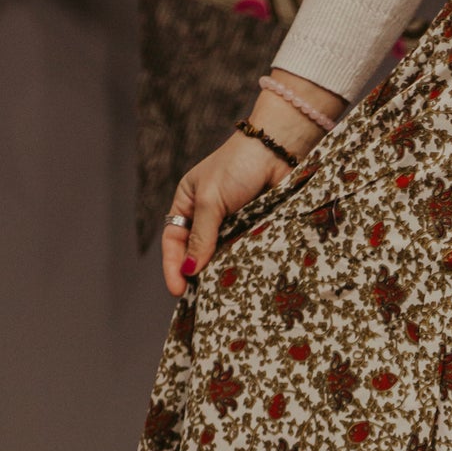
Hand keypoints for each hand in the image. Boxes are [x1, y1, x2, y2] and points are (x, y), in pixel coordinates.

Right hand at [160, 69, 345, 295]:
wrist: (278, 149)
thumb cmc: (238, 166)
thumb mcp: (212, 200)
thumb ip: (202, 236)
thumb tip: (190, 270)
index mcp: (188, 205)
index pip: (174, 242)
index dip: (173, 267)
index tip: (178, 290)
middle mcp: (209, 217)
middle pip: (197, 254)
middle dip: (197, 276)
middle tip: (199, 301)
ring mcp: (234, 224)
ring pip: (223, 257)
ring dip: (222, 274)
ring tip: (220, 296)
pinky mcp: (256, 229)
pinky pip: (247, 252)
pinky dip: (244, 265)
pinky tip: (243, 281)